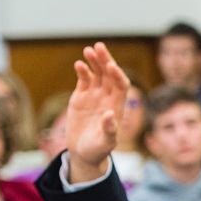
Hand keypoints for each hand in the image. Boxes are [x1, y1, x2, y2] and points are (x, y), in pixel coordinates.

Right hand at [67, 42, 129, 182]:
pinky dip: (82, 71)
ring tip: (89, 50)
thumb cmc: (98, 150)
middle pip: (109, 75)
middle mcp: (107, 98)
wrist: (84, 153)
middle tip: (99, 47)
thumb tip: (110, 115)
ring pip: (97, 74)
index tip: (110, 65)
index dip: (117, 75)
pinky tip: (79, 64)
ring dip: (94, 62)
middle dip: (105, 60)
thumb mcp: (105, 143)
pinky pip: (84, 80)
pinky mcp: (81, 97)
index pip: (121, 85)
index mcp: (117, 107)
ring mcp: (94, 96)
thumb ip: (109, 130)